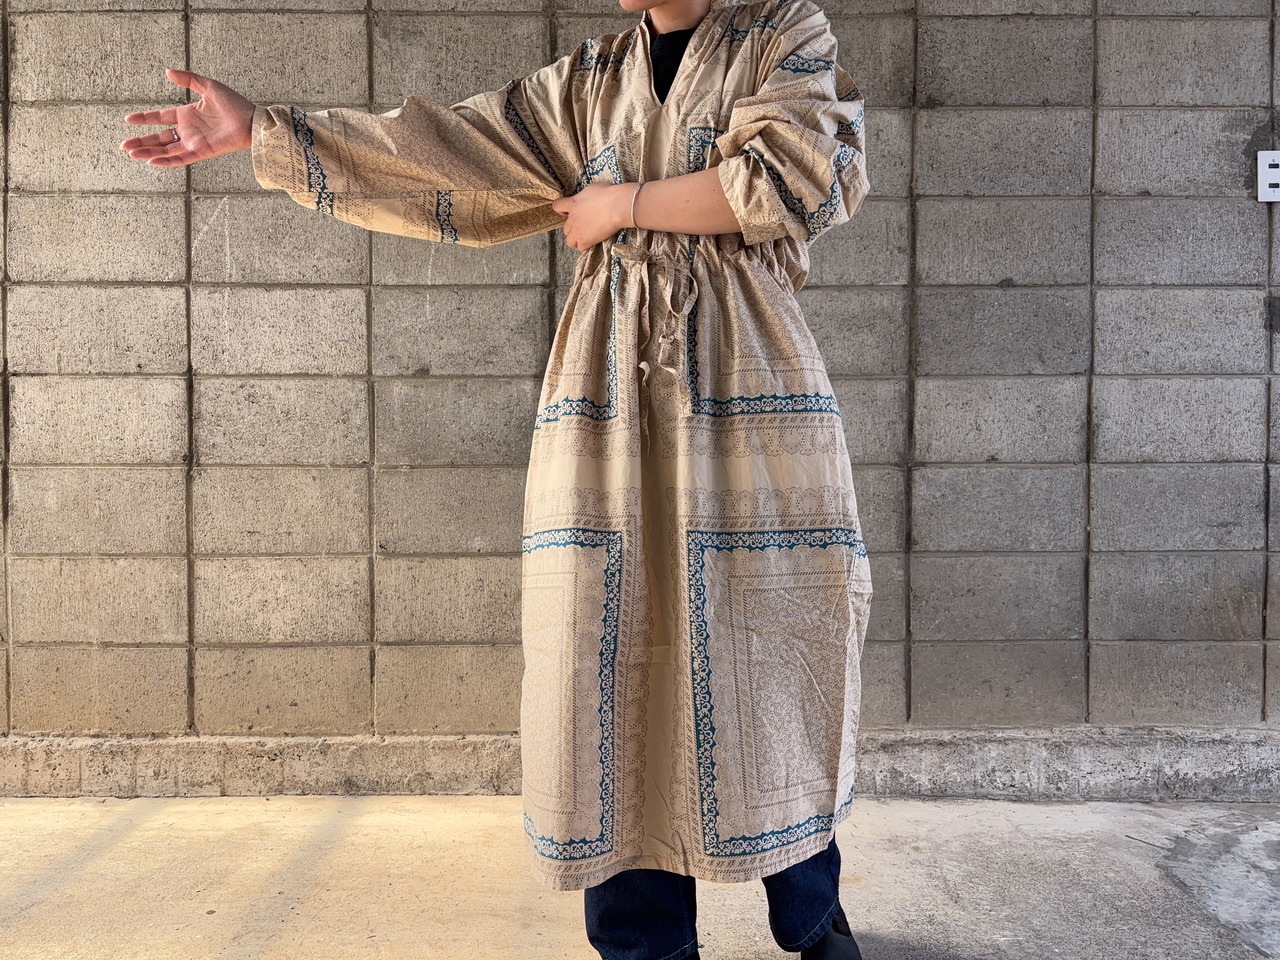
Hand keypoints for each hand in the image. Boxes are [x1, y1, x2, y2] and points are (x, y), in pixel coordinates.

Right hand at [120, 69, 255, 166]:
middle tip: (123, 146)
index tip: (127, 119)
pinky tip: (151, 162)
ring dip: (148, 152)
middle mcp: (188, 130)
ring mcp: (194, 142)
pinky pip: (181, 158)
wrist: (251, 120)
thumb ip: (189, 79)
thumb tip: (168, 71)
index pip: (160, 118)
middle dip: (141, 142)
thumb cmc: (234, 104)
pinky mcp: (202, 152)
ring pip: (166, 150)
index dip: (144, 119)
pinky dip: (167, 161)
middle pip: (159, 138)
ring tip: (131, 154)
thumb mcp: (208, 86)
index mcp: (187, 115)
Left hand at [551, 182, 634, 250]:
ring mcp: (577, 231)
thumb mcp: (593, 189)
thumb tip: (588, 199)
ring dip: (576, 239)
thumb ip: (586, 196)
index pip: (557, 206)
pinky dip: (585, 246)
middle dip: (573, 228)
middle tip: (584, 226)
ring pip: (569, 241)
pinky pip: (580, 248)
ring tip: (587, 238)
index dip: (561, 210)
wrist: (617, 206)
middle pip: (565, 228)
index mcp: (573, 203)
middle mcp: (572, 218)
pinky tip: (593, 242)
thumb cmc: (608, 194)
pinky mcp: (584, 241)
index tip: (567, 212)